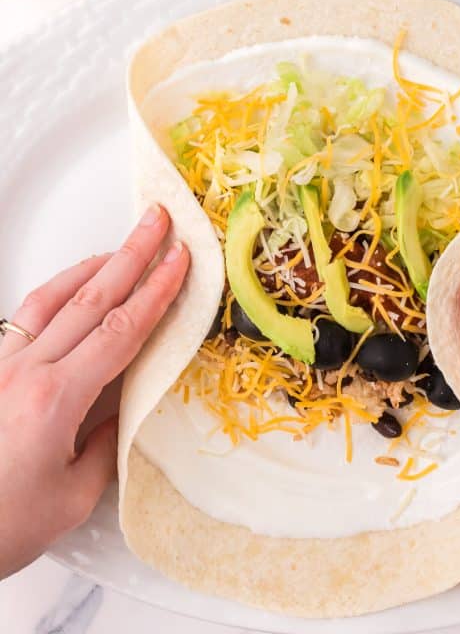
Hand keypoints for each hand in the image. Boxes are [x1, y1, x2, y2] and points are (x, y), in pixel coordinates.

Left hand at [0, 205, 188, 578]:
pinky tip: (70, 287)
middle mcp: (26, 371)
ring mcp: (1, 367)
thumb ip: (103, 448)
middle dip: (131, 254)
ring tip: (121, 245)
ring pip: (52, 298)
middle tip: (157, 221)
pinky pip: (26, 316)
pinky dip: (56, 291)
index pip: (120, 330)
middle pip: (90, 298)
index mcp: (55, 399)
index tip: (180, 261)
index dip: (156, 292)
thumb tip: (119, 416)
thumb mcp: (70, 500)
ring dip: (92, 266)